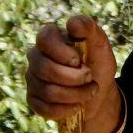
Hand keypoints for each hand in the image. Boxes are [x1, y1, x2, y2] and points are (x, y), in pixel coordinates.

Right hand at [26, 15, 122, 132]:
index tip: (78, 60)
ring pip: (48, 91)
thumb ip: (89, 28)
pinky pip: (45, 108)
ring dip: (75, 94)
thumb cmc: (97, 63)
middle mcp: (36, 57)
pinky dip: (67, 109)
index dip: (60, 51)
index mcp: (50, 38)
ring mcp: (32, 79)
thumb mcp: (100, 44)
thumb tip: (72, 22)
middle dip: (73, 77)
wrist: (99, 93)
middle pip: (45, 69)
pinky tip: (78, 106)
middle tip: (90, 77)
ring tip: (90, 91)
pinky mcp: (33, 100)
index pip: (44, 38)